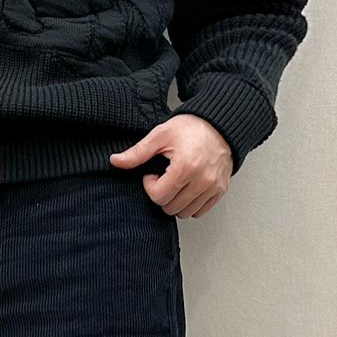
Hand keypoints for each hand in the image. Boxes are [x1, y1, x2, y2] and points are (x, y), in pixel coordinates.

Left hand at [110, 114, 232, 217]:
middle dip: (162, 194)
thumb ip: (137, 152)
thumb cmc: (192, 128)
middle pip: (170, 207)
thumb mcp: (160, 135)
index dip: (150, 186)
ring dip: (175, 201)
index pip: (159, 196)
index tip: (152, 174)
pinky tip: (187, 188)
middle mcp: (202, 180)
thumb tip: (115, 161)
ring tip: (176, 182)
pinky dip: (190, 204)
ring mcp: (213, 186)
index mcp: (185, 167)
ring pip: (185, 213)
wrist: (220, 124)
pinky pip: (200, 211)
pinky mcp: (220, 190)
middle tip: (164, 178)